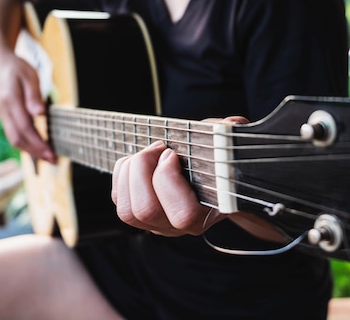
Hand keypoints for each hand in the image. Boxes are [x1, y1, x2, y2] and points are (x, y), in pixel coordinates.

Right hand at [0, 51, 54, 162]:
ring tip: (47, 158)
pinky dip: (25, 144)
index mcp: (10, 101)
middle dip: (35, 152)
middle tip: (53, 160)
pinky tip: (37, 148)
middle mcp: (3, 111)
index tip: (51, 152)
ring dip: (30, 151)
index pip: (24, 128)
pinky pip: (13, 134)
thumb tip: (39, 113)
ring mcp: (2, 114)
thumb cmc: (17, 69)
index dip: (38, 142)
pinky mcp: (4, 116)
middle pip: (18, 138)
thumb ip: (34, 95)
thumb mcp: (30, 76)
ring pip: (14, 139)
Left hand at [111, 141, 225, 235]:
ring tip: (147, 153)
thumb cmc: (216, 157)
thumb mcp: (227, 143)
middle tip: (158, 148)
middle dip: (143, 169)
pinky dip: (121, 174)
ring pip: (127, 210)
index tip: (172, 154)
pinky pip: (118, 200)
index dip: (169, 181)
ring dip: (130, 172)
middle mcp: (179, 226)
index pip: (183, 215)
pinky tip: (137, 159)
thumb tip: (231, 123)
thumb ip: (230, 134)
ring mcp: (157, 224)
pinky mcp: (138, 215)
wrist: (209, 173)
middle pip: (146, 210)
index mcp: (207, 213)